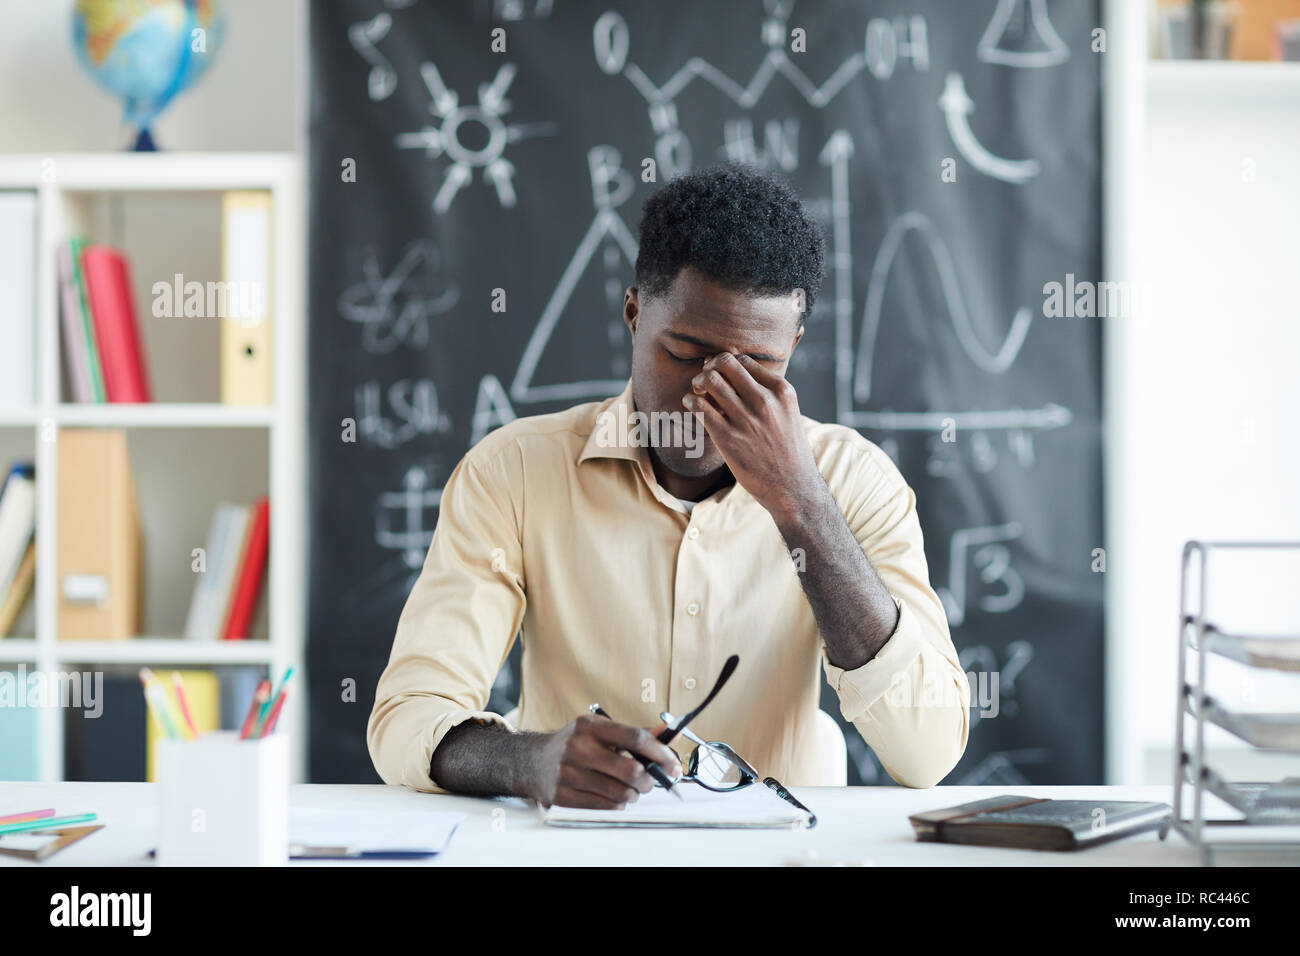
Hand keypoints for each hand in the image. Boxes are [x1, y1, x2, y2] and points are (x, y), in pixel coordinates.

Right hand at [524, 714, 682, 808]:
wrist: (532, 761)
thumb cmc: (573, 744)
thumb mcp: (599, 730)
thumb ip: (633, 733)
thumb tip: (669, 735)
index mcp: (590, 727)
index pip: (635, 738)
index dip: (660, 753)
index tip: (673, 764)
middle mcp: (578, 748)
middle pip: (631, 771)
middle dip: (649, 781)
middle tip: (649, 781)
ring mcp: (569, 774)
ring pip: (621, 794)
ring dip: (633, 795)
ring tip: (629, 789)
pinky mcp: (564, 796)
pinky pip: (605, 807)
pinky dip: (616, 805)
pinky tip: (612, 796)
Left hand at [682, 352, 822, 521]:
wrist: (793, 488)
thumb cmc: (788, 451)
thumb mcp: (788, 413)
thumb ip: (769, 394)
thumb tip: (738, 374)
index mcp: (781, 391)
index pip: (744, 360)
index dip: (725, 363)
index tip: (718, 372)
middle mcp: (764, 400)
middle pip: (725, 363)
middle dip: (709, 367)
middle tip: (705, 379)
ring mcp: (745, 419)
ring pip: (710, 380)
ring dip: (697, 383)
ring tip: (697, 392)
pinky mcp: (728, 437)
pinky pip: (699, 407)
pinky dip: (690, 401)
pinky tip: (690, 406)